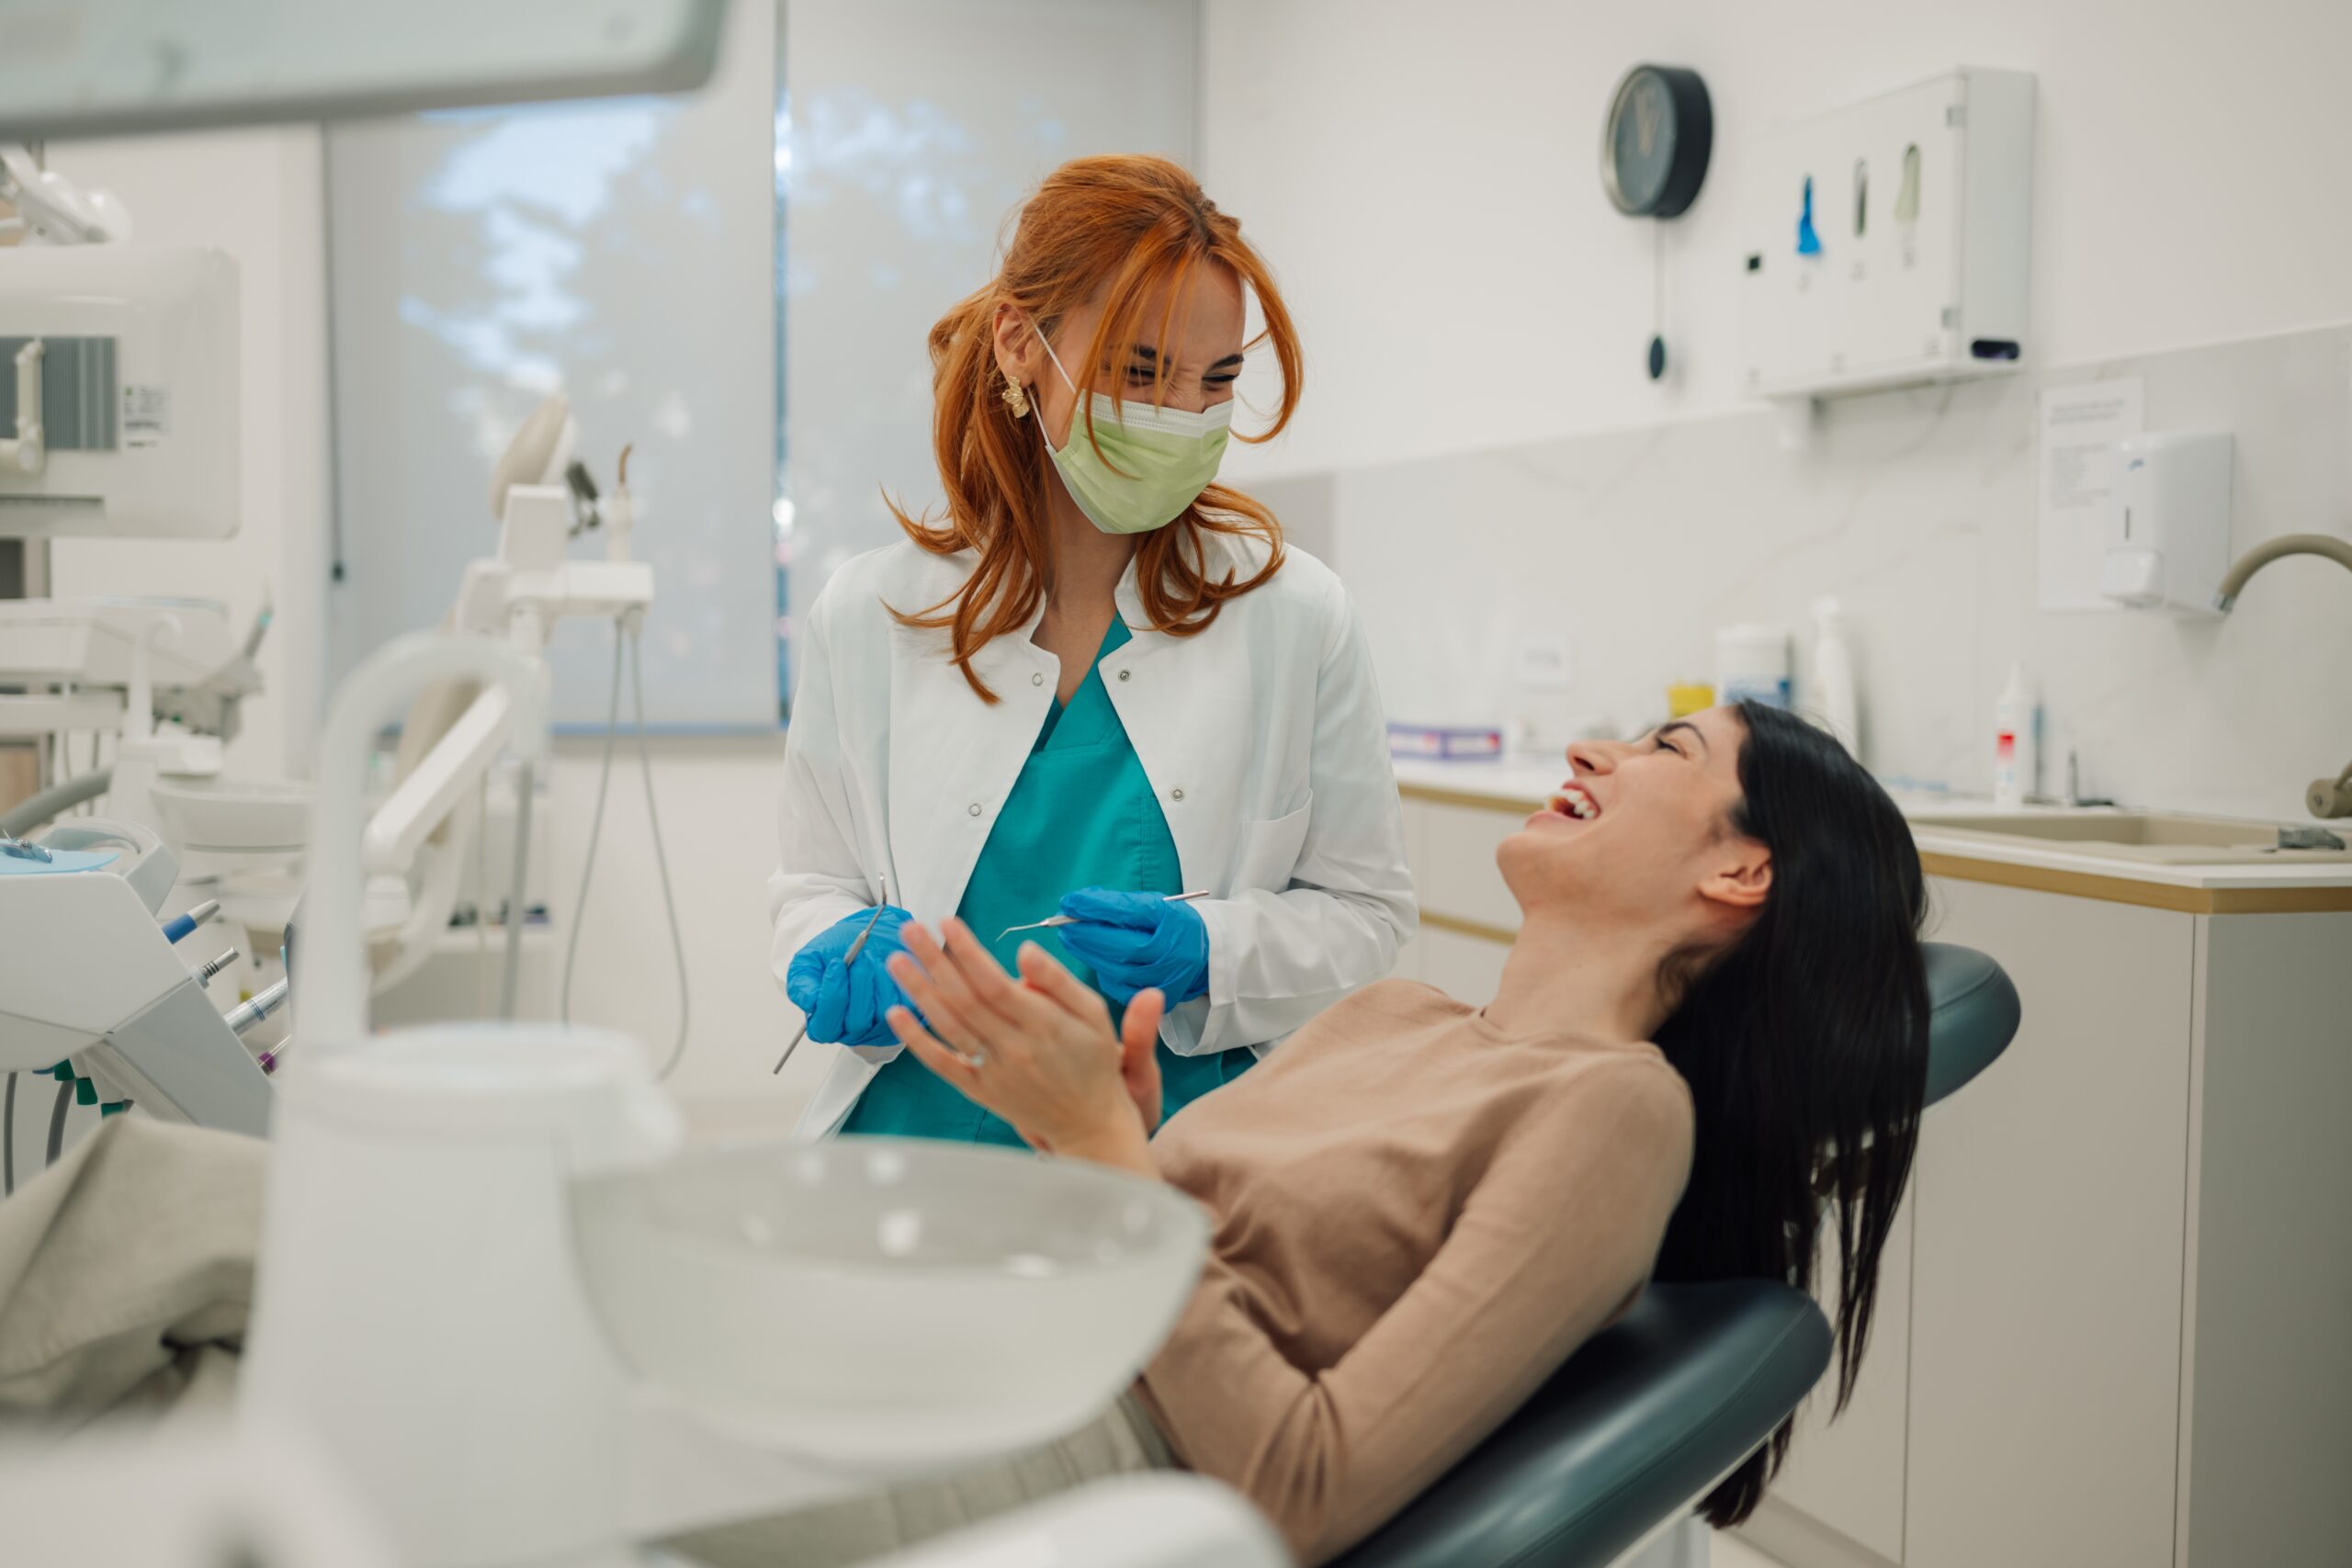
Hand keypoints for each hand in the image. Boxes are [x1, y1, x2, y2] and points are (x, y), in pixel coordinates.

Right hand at [784, 906, 913, 1045]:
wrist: (870, 934)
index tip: (836, 965)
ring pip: (882, 1011)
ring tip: (873, 955)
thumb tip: (808, 1002)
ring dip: (878, 979)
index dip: (831, 996)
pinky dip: (898, 979)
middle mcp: (853, 1029)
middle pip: (856, 1021)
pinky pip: (906, 1003)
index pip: (825, 1026)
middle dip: (858, 985)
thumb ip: (802, 980)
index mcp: (825, 1022)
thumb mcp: (811, 959)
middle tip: (859, 957)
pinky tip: (893, 962)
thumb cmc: (838, 950)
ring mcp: (880, 1023)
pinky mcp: (906, 1012)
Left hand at [882, 918, 1160, 1170]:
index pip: (995, 983)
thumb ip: (1058, 981)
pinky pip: (942, 1064)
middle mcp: (1014, 1048)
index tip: (948, 923)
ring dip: (919, 992)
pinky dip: (917, 1040)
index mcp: (1044, 1025)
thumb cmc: (1093, 1060)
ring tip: (897, 961)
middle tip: (911, 930)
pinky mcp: (980, 1091)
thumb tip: (1025, 950)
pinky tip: (896, 1015)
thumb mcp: (1094, 1013)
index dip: (967, 952)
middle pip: (964, 999)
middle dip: (934, 961)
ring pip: (949, 1026)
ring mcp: (994, 1072)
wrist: (1089, 1123)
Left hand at [1053, 888, 1210, 1005]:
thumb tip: (1077, 903)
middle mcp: (1170, 954)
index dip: (1096, 908)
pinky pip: (1120, 987)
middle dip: (1086, 935)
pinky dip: (1102, 971)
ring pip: (1118, 970)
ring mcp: (1164, 979)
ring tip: (1070, 939)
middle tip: (1062, 925)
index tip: (1069, 902)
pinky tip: (1092, 959)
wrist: (1202, 954)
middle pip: (1122, 947)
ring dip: (1088, 954)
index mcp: (1172, 923)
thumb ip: (1118, 904)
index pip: (1128, 914)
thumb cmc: (1171, 923)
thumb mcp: (1153, 904)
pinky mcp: (1156, 998)